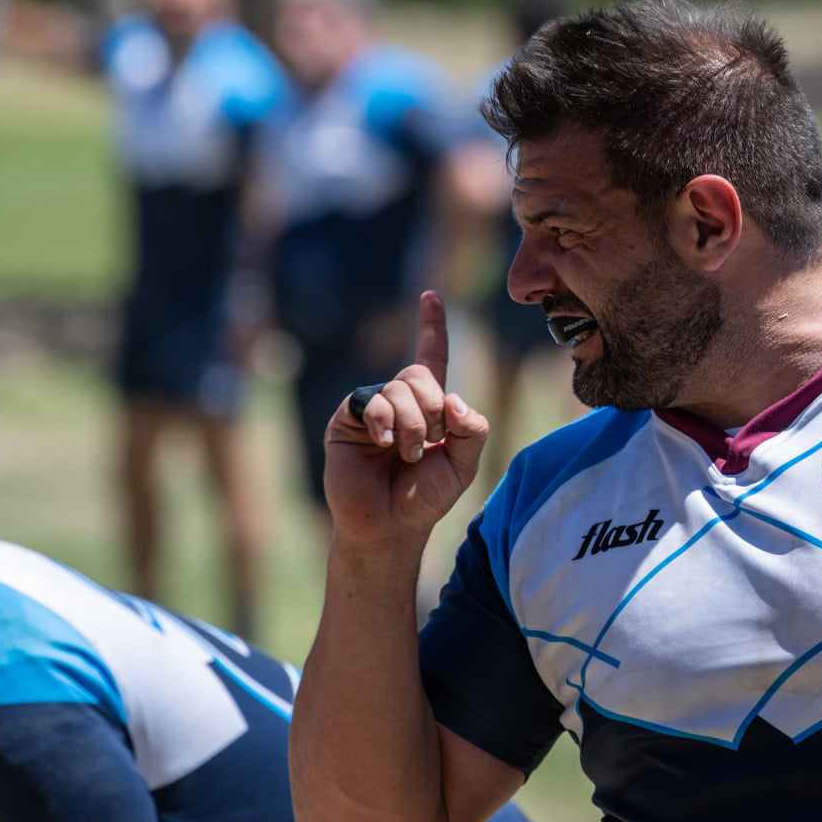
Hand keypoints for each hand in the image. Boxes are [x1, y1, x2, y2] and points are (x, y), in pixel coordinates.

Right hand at [322, 292, 488, 550]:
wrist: (390, 525)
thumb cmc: (426, 497)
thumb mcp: (464, 464)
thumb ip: (472, 430)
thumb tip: (454, 399)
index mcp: (429, 405)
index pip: (432, 356)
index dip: (432, 326)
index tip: (431, 295)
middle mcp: (399, 400)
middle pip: (420, 374)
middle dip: (433, 409)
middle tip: (429, 443)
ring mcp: (372, 408)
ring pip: (399, 389)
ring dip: (413, 424)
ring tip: (407, 453)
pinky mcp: (348, 420)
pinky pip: (371, 402)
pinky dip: (385, 423)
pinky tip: (383, 445)